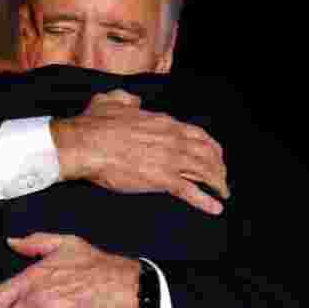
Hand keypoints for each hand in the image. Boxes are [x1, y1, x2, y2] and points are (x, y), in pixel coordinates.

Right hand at [50, 90, 228, 214]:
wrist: (86, 144)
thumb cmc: (94, 124)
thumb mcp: (111, 100)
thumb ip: (126, 99)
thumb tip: (133, 100)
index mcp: (163, 122)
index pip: (197, 134)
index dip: (210, 146)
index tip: (215, 154)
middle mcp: (173, 139)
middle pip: (207, 153)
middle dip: (218, 165)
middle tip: (221, 176)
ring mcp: (170, 159)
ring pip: (205, 171)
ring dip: (217, 182)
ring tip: (222, 193)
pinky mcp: (162, 179)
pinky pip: (191, 191)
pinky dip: (206, 201)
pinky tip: (215, 208)